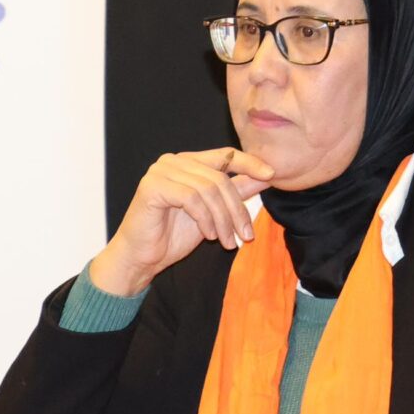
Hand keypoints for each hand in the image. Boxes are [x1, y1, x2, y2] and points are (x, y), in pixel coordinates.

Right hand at [86, 148, 275, 297]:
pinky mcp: (153, 186)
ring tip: (225, 241)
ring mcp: (161, 171)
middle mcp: (174, 161)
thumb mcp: (214, 213)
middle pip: (220, 177)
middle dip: (237, 209)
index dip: (251, 163)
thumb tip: (267, 176)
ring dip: (222, 219)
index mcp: (188, 162)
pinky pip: (191, 198)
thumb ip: (237, 191)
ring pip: (208, 189)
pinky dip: (205, 219)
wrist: (140, 258)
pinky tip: (207, 235)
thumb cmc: (172, 236)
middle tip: (245, 236)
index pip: (226, 155)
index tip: (273, 176)